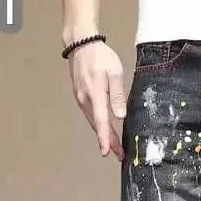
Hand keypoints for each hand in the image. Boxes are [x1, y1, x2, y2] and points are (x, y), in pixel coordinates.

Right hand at [67, 40, 126, 159]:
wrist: (80, 44)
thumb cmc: (100, 56)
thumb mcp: (114, 72)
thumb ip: (117, 94)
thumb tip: (120, 116)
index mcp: (95, 93)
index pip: (101, 121)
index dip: (105, 138)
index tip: (107, 152)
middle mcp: (85, 100)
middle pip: (98, 126)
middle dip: (109, 142)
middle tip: (119, 155)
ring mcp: (81, 99)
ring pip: (93, 122)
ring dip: (104, 135)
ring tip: (115, 148)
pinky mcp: (81, 97)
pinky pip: (91, 116)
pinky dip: (98, 126)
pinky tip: (105, 131)